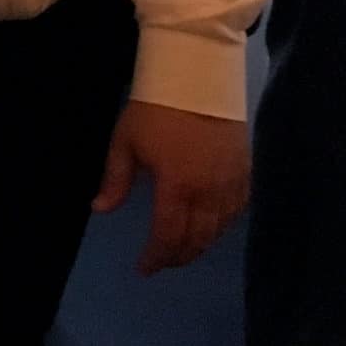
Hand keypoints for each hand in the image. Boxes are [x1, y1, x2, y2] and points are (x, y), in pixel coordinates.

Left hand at [91, 99, 249, 274]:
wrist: (197, 77)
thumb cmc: (154, 108)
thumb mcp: (125, 142)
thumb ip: (116, 180)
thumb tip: (100, 209)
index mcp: (177, 186)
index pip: (168, 235)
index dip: (156, 257)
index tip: (143, 268)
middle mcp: (209, 193)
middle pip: (196, 240)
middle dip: (177, 256)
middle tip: (161, 262)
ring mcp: (231, 185)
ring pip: (218, 231)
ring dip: (199, 245)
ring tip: (180, 249)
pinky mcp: (245, 174)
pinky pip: (236, 213)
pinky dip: (220, 227)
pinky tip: (207, 228)